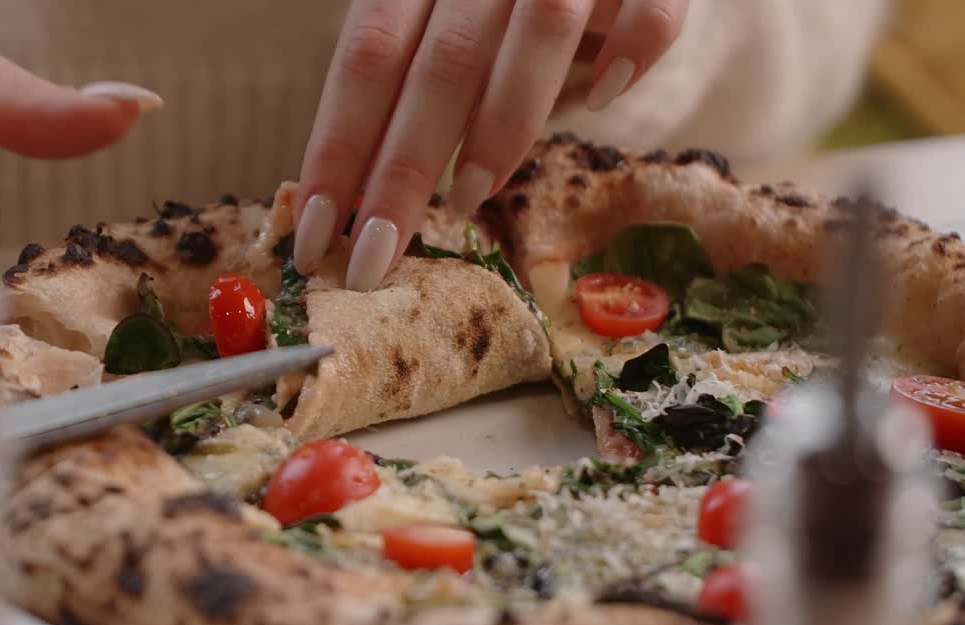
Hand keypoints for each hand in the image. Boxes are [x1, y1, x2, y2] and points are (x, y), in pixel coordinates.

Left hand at [293, 0, 687, 290]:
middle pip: (439, 63)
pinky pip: (650, 11)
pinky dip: (629, 55)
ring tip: (465, 201)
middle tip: (372, 258)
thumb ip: (415, 64)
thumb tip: (362, 182)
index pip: (368, 55)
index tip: (314, 232)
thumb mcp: (445, 2)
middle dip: (401, 170)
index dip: (339, 146)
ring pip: (538, 34)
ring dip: (501, 127)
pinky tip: (603, 95)